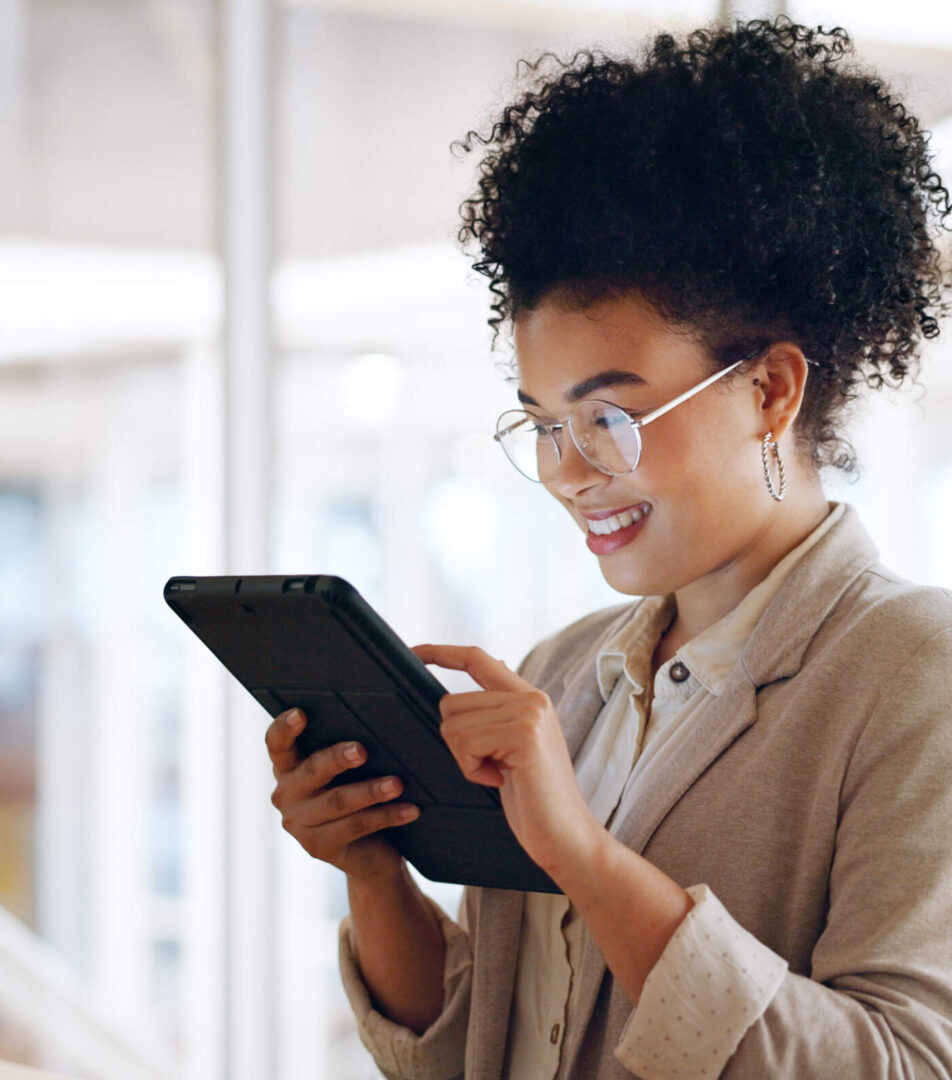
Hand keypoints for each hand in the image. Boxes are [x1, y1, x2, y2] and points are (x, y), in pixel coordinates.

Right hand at [265, 708, 419, 881]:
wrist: (367, 853)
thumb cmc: (357, 796)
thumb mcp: (347, 772)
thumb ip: (349, 750)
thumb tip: (379, 725)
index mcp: (289, 767)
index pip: (277, 744)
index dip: (285, 728)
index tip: (300, 714)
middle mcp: (287, 794)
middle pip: (313, 770)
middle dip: (338, 758)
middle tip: (362, 750)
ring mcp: (300, 824)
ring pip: (338, 801)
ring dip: (371, 790)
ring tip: (397, 784)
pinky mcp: (319, 847)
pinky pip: (356, 826)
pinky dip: (386, 815)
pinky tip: (409, 809)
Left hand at [412, 645, 599, 879]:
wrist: (567, 837)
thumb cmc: (535, 801)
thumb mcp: (513, 749)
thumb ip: (498, 714)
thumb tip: (480, 680)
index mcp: (529, 698)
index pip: (477, 659)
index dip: (441, 653)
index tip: (414, 653)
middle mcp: (531, 698)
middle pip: (451, 702)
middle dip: (457, 743)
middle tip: (490, 768)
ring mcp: (530, 713)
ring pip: (454, 724)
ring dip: (465, 759)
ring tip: (499, 775)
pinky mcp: (524, 734)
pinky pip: (465, 742)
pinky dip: (472, 769)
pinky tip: (499, 781)